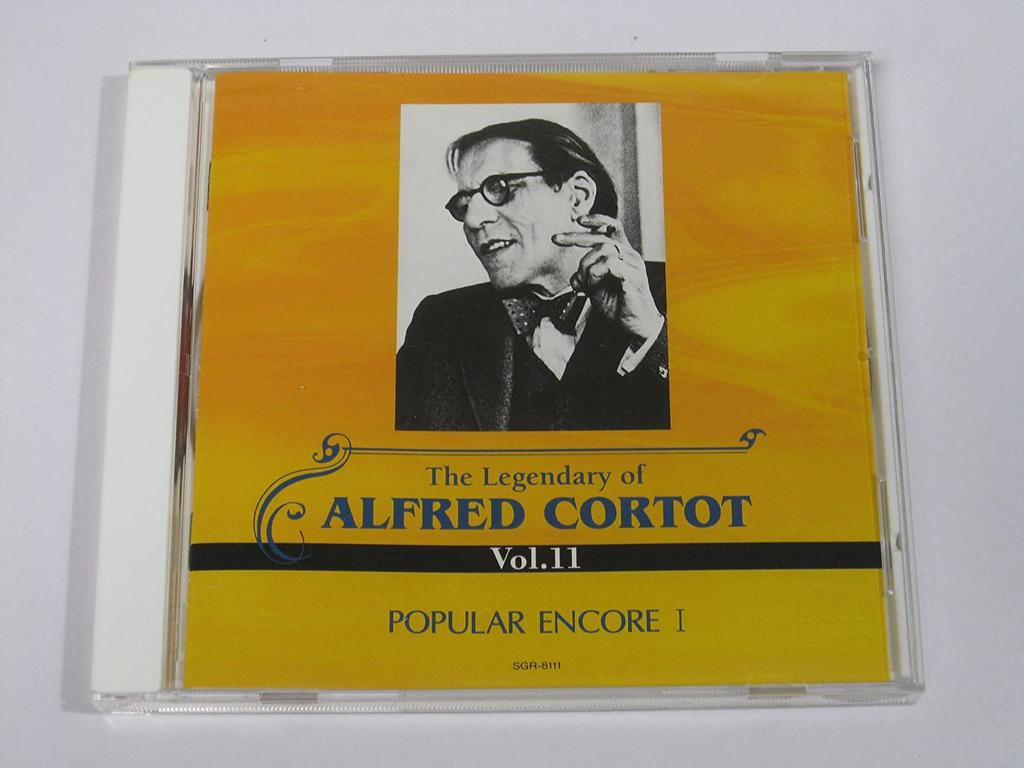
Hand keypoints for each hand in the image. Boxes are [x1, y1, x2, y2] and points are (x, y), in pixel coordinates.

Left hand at [552, 214, 662, 341]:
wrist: (635, 327)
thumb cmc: (620, 308)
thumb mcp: (597, 290)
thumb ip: (586, 278)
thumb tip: (574, 275)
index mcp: (623, 256)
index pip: (612, 227)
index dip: (596, 220)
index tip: (578, 220)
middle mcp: (630, 256)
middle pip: (601, 236)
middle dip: (575, 236)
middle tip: (557, 239)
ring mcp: (633, 264)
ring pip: (602, 249)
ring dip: (586, 267)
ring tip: (586, 284)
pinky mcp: (633, 275)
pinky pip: (609, 264)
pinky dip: (595, 274)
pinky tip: (593, 285)